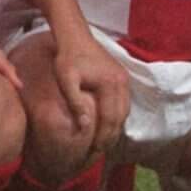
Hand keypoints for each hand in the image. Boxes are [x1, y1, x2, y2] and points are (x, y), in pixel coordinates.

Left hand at [51, 31, 129, 155]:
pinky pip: (123, 104)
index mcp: (110, 84)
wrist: (75, 36)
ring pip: (124, 113)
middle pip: (120, 118)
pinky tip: (107, 126)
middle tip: (99, 154)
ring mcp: (124, 81)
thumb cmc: (67, 57)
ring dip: (115, 129)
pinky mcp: (122, 79)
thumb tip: (85, 126)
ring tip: (103, 144)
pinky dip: (117, 118)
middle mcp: (122, 83)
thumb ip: (75, 102)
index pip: (110, 119)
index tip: (94, 152)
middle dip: (111, 138)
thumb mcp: (66, 79)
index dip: (103, 138)